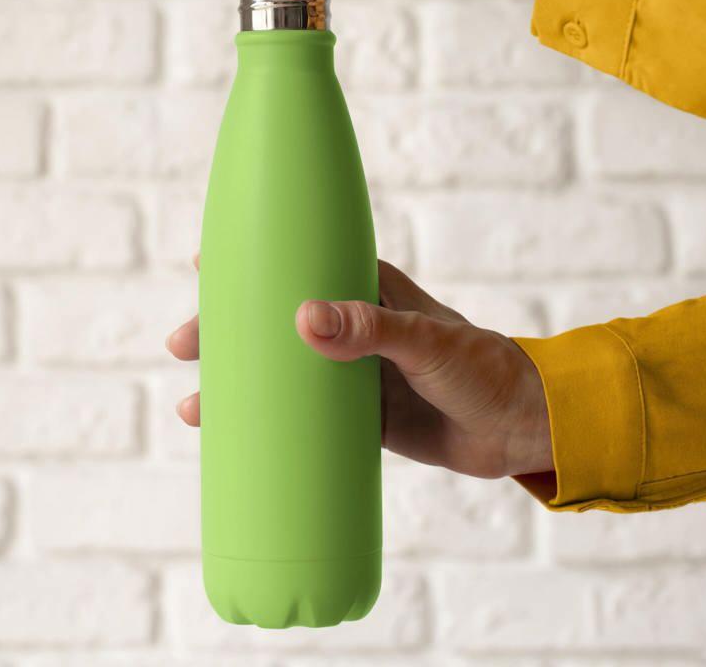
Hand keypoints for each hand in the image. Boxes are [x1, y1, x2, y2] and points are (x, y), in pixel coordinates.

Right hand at [166, 258, 552, 479]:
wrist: (522, 428)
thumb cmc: (485, 369)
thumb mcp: (428, 341)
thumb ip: (372, 329)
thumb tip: (302, 319)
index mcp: (374, 292)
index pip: (304, 266)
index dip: (255, 266)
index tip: (204, 267)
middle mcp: (359, 329)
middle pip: (280, 322)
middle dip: (231, 332)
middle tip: (183, 345)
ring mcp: (359, 375)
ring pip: (286, 374)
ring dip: (242, 383)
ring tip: (196, 406)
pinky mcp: (365, 419)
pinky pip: (307, 420)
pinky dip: (271, 426)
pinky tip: (237, 440)